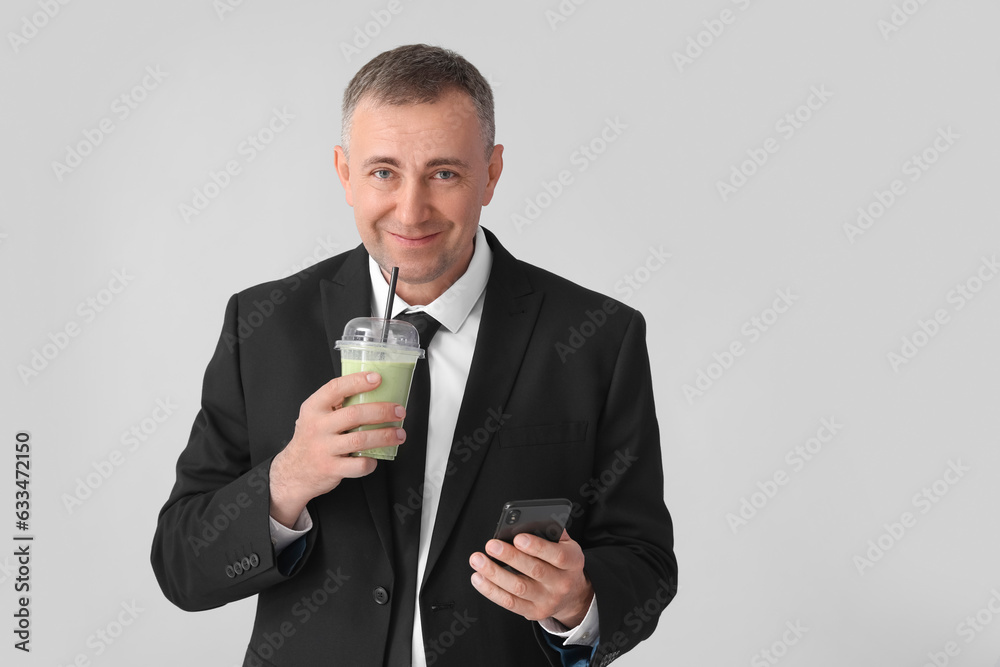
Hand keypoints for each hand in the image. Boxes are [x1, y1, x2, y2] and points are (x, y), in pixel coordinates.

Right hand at [269, 372, 405, 526]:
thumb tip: (373, 391)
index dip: (357, 381)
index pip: (336, 388)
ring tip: (399, 434)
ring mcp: (323, 448)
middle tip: (399, 411)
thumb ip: (336, 404)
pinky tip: (376, 457)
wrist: (293, 471)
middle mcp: (317, 426)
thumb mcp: (315, 416)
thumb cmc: (312, 439)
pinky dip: (371, 461)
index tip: (377, 378)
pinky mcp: (330, 468)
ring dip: (385, 436)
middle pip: (354, 414)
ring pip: (360, 439)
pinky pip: (358, 465)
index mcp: (314, 408)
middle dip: (382, 411)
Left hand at [469, 530, 593, 627]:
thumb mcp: (567, 545)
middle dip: (510, 557)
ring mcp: (548, 600)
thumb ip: (552, 533)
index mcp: (572, 562)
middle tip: (491, 545)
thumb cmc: (563, 564)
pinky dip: (491, 590)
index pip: (557, 555)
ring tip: (478, 560)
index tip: (518, 538)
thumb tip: (528, 523)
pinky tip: (479, 578)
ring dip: (494, 573)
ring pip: (518, 588)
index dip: (537, 547)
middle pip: (534, 570)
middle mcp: (562, 583)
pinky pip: (509, 603)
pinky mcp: (534, 611)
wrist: (573, 595)